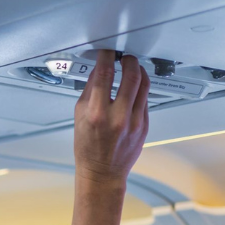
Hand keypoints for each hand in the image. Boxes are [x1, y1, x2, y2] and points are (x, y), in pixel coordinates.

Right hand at [73, 50, 150, 192]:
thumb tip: (98, 72)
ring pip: (144, 84)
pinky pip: (145, 99)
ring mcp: (134, 121)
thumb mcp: (79, 118)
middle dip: (129, 61)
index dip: (107, 57)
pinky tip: (134, 87)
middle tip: (125, 57)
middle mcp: (117, 116)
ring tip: (133, 67)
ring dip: (139, 71)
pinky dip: (140, 89)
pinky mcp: (144, 125)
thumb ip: (89, 93)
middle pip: (131, 76)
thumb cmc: (88, 148)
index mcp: (96, 113)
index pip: (104, 75)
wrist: (102, 172)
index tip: (107, 52)